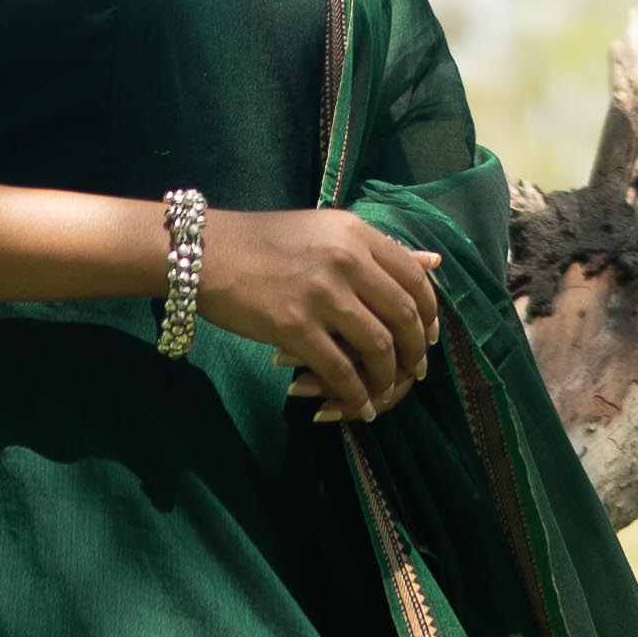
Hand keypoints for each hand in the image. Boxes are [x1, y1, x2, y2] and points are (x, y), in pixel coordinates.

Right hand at [197, 204, 443, 423]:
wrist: (202, 253)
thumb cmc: (262, 242)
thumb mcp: (325, 231)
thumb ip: (378, 250)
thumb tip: (435, 262)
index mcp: (355, 233)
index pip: (413, 277)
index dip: (430, 313)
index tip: (430, 336)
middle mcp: (346, 259)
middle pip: (404, 314)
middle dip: (416, 350)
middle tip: (416, 370)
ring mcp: (321, 294)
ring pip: (378, 347)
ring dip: (389, 377)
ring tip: (387, 390)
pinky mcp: (294, 327)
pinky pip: (341, 371)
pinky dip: (356, 395)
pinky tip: (359, 406)